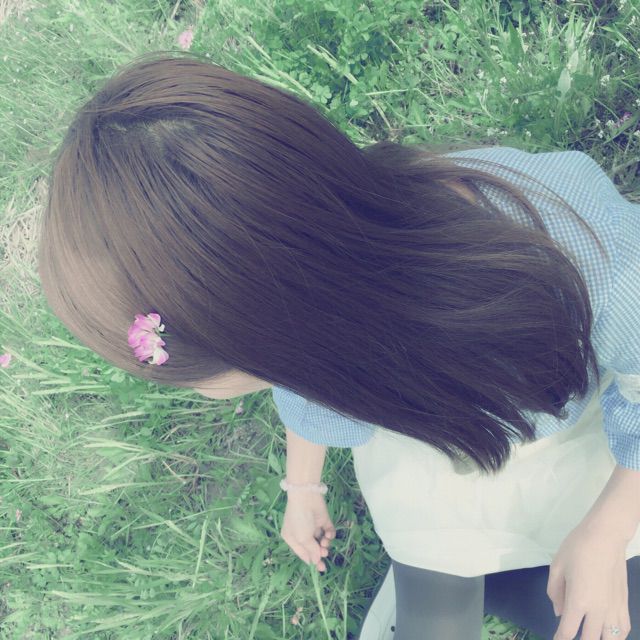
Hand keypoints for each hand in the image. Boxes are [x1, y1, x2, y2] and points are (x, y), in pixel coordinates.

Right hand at [280, 491, 335, 572]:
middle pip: (313, 547)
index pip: (302, 553)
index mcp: (292, 538)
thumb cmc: (299, 520)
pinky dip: (329, 534)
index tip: (321, 569)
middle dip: (319, 552)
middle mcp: (302, 533)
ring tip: (325, 542)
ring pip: (321, 541)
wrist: (307, 497)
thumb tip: (316, 561)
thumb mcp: (302, 538)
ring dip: (325, 544)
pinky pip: (328, 531)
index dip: (311, 561)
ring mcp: (313, 526)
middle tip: (325, 554)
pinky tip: (328, 533)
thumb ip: (311, 550)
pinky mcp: (323, 520)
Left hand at [547, 522, 630, 638]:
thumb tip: (559, 613)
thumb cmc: (578, 547)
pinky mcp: (624, 603)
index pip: (568, 631)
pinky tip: (608, 633)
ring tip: (590, 634)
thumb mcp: (557, 566)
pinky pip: (624, 630)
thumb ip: (555, 593)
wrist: (606, 536)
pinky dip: (616, 636)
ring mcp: (614, 608)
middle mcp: (598, 610)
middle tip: (571, 636)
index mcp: (578, 601)